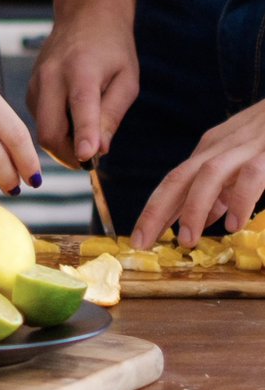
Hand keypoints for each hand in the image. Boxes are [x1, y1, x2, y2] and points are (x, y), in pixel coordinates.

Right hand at [28, 9, 139, 166]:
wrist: (84, 16)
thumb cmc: (112, 49)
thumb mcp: (127, 81)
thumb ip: (112, 115)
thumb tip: (99, 150)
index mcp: (82, 71)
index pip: (81, 109)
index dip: (84, 136)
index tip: (86, 160)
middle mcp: (51, 76)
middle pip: (49, 130)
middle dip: (68, 155)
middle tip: (88, 163)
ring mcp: (35, 82)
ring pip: (41, 129)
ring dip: (61, 144)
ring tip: (82, 139)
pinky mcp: (29, 88)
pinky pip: (38, 120)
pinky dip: (54, 129)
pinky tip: (71, 121)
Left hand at [132, 102, 264, 249]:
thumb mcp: (241, 162)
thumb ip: (222, 190)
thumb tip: (201, 219)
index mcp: (210, 151)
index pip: (173, 182)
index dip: (154, 210)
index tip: (138, 237)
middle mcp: (219, 147)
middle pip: (177, 178)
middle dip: (155, 211)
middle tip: (141, 242)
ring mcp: (244, 148)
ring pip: (207, 176)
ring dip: (193, 209)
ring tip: (186, 240)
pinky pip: (250, 176)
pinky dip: (239, 200)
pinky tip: (233, 225)